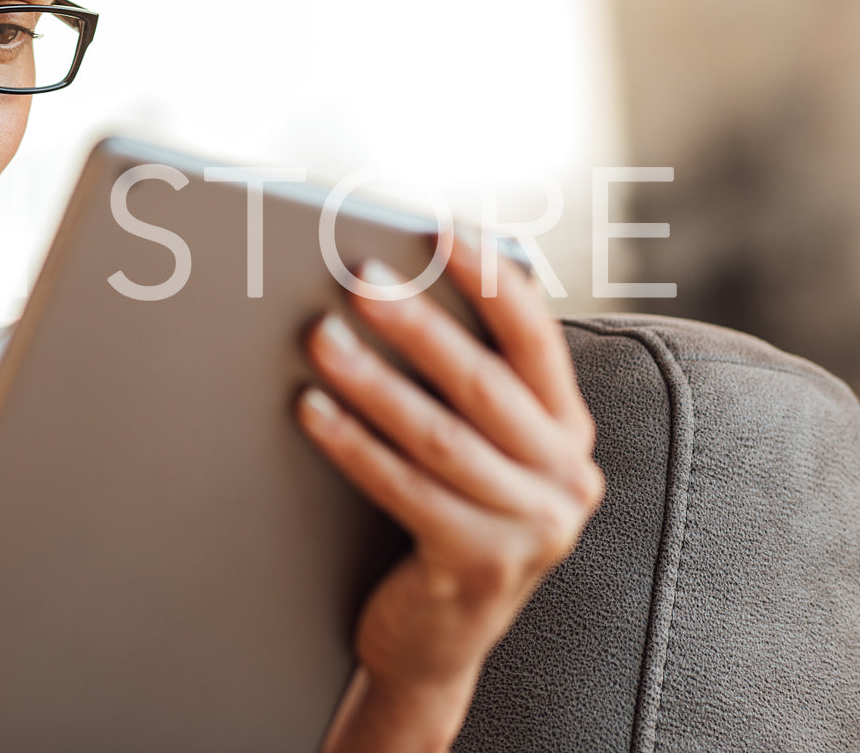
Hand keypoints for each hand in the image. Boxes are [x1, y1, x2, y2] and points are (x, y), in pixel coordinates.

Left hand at [297, 235, 603, 751]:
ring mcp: (531, 528)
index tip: (442, 233)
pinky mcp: (480, 566)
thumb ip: (461, 384)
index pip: (536, 338)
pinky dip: (353, 445)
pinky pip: (404, 489)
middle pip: (484, 383)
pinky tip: (310, 409)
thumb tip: (389, 287)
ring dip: (372, 380)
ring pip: (439, 436)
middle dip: (418, 323)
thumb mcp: (476, 451)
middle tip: (360, 275)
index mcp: (568, 431)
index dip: (492, 280)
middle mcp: (566, 477)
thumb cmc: (443, 519)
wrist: (434, 643)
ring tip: (318, 337)